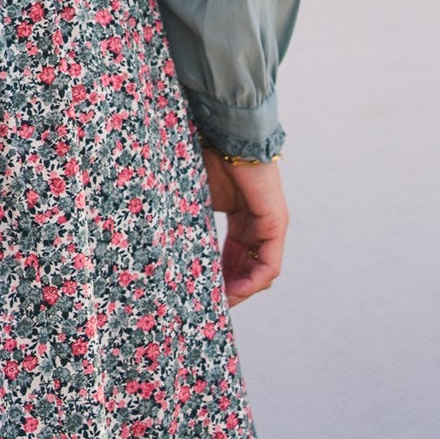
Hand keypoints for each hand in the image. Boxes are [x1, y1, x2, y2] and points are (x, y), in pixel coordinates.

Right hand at [201, 144, 287, 307]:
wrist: (222, 131)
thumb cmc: (205, 155)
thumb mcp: (195, 198)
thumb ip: (190, 220)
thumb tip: (163, 243)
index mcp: (240, 216)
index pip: (233, 257)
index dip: (219, 277)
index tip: (200, 292)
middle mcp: (258, 224)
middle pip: (248, 268)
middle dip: (229, 290)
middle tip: (209, 306)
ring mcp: (269, 224)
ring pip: (260, 271)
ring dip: (242, 290)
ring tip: (220, 304)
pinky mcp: (276, 223)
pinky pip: (269, 264)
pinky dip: (253, 281)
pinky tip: (235, 291)